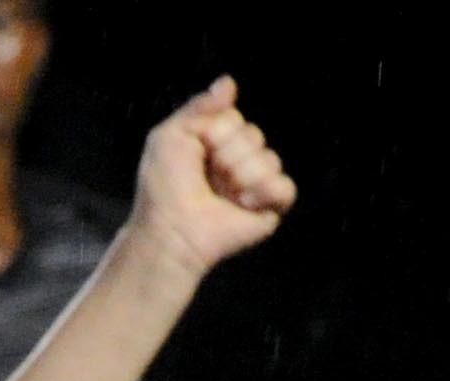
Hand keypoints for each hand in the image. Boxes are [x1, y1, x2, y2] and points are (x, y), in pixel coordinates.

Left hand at [132, 78, 295, 275]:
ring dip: (242, 174)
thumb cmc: (163, 189)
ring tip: (223, 194)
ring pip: (270, 160)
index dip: (218, 132)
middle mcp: (235, 163)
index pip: (234, 118)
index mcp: (215, 145)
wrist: (170, 230)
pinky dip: (265, 192)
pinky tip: (242, 203)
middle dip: (230, 153)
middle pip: (254, 136)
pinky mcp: (266, 210)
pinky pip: (286, 189)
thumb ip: (197, 107)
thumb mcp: (168, 137)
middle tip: (208, 176)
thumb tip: (227, 82)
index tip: (198, 151)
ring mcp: (252, 187)